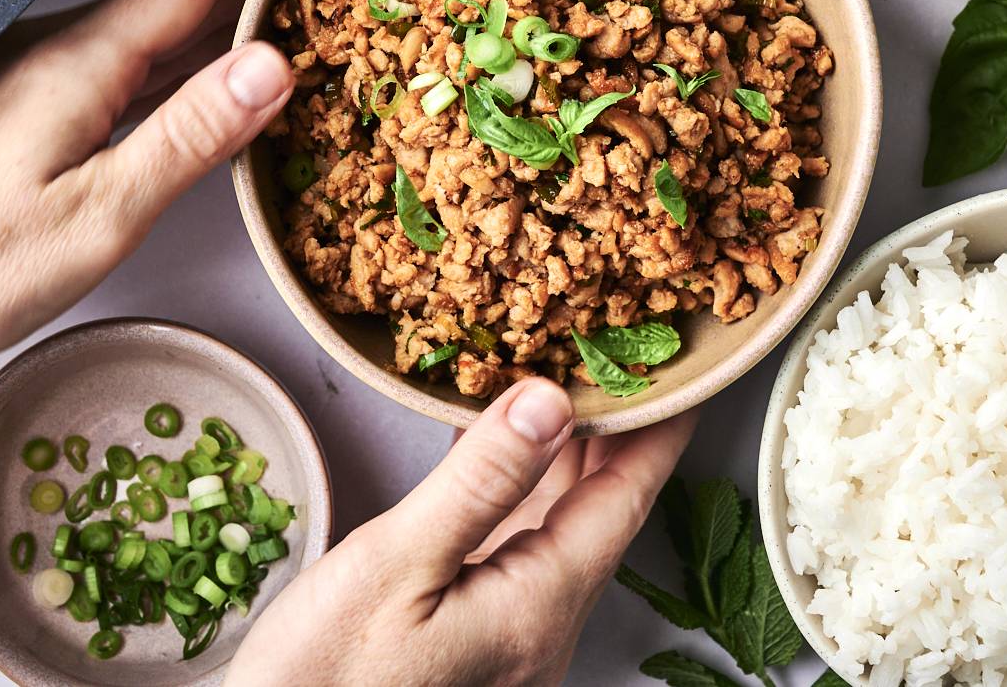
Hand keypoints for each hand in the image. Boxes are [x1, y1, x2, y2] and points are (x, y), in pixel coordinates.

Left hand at [0, 0, 296, 428]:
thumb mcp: (100, 213)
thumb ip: (188, 134)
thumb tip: (274, 63)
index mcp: (77, 60)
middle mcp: (55, 52)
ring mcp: (36, 81)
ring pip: (148, 37)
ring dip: (220, 24)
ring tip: (290, 16)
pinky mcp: (25, 114)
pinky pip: (122, 72)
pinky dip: (178, 69)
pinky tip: (208, 84)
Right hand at [230, 379, 696, 685]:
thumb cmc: (322, 678)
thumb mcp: (395, 563)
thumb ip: (480, 482)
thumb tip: (550, 400)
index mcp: (540, 604)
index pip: (625, 497)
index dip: (658, 426)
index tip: (684, 368)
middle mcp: (542, 625)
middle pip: (599, 510)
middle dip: (616, 429)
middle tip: (619, 352)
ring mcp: (511, 637)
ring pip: (559, 528)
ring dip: (567, 454)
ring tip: (569, 380)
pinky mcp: (476, 638)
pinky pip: (518, 547)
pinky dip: (520, 488)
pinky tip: (502, 453)